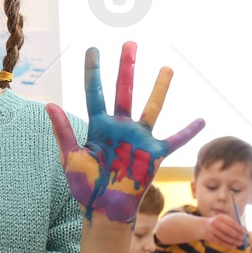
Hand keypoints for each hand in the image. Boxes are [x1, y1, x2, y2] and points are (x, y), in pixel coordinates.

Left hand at [47, 43, 203, 222]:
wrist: (103, 209)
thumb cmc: (85, 185)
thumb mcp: (70, 158)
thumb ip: (63, 131)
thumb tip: (49, 105)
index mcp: (99, 126)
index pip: (95, 93)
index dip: (93, 71)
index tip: (93, 49)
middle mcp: (120, 127)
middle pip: (124, 91)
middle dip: (126, 67)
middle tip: (129, 43)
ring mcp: (139, 139)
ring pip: (151, 108)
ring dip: (160, 88)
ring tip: (168, 67)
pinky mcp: (154, 155)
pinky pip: (174, 141)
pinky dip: (188, 132)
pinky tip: (202, 120)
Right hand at [202, 213, 243, 248]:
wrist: (202, 226)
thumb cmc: (217, 223)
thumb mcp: (223, 220)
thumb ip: (233, 223)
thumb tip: (244, 229)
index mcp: (220, 217)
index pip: (231, 222)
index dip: (239, 228)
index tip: (244, 231)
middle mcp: (215, 223)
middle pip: (228, 230)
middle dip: (237, 235)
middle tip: (243, 238)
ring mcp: (212, 230)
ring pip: (225, 237)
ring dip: (234, 241)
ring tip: (240, 243)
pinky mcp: (210, 237)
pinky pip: (221, 242)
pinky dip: (228, 245)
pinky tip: (234, 246)